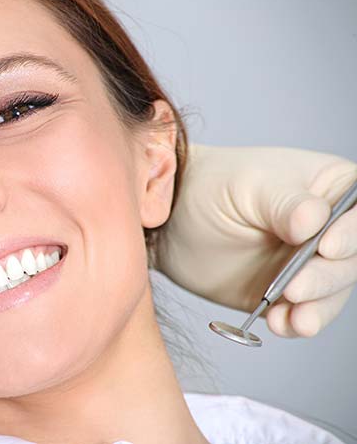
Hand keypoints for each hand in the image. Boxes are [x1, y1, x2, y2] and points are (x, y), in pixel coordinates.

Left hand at [157, 144, 356, 337]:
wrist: (171, 219)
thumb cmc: (212, 186)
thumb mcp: (249, 186)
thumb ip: (284, 203)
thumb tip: (313, 221)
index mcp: (332, 189)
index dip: (350, 234)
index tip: (326, 247)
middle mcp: (329, 229)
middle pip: (351, 259)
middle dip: (326, 278)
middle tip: (295, 288)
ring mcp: (308, 264)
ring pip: (331, 292)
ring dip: (315, 308)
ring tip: (292, 316)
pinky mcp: (286, 294)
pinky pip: (302, 314)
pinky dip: (295, 323)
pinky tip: (281, 323)